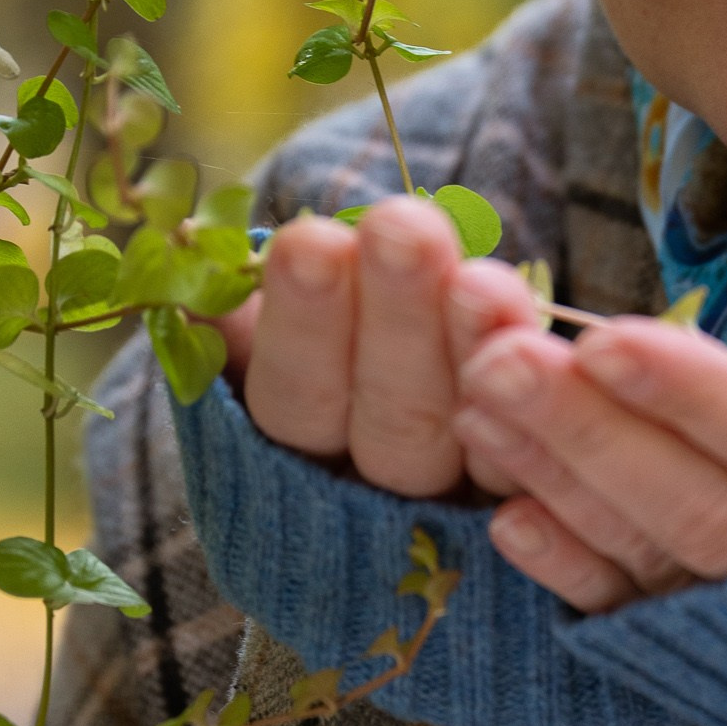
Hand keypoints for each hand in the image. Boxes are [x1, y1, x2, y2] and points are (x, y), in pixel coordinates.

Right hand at [219, 195, 537, 497]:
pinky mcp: (533, 489)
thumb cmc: (334, 332)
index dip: (304, 323)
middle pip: (389, 420)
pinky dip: (538, 384)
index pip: (295, 398)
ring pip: (464, 433)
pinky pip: (539, 452)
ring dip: (472, 345)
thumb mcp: (282, 320)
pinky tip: (530, 315)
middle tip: (402, 226)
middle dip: (398, 317)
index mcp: (292, 454)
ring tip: (478, 270)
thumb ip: (244, 308)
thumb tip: (187, 260)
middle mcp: (375, 495)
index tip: (309, 240)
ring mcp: (461, 499)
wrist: (421, 356)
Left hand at [455, 239, 726, 612]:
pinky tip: (507, 521)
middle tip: (489, 349)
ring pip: (667, 567)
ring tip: (471, 398)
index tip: (615, 335)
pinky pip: (661, 636)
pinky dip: (584, 586)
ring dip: (564, 487)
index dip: (714, 400)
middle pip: (710, 513)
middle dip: (595, 436)